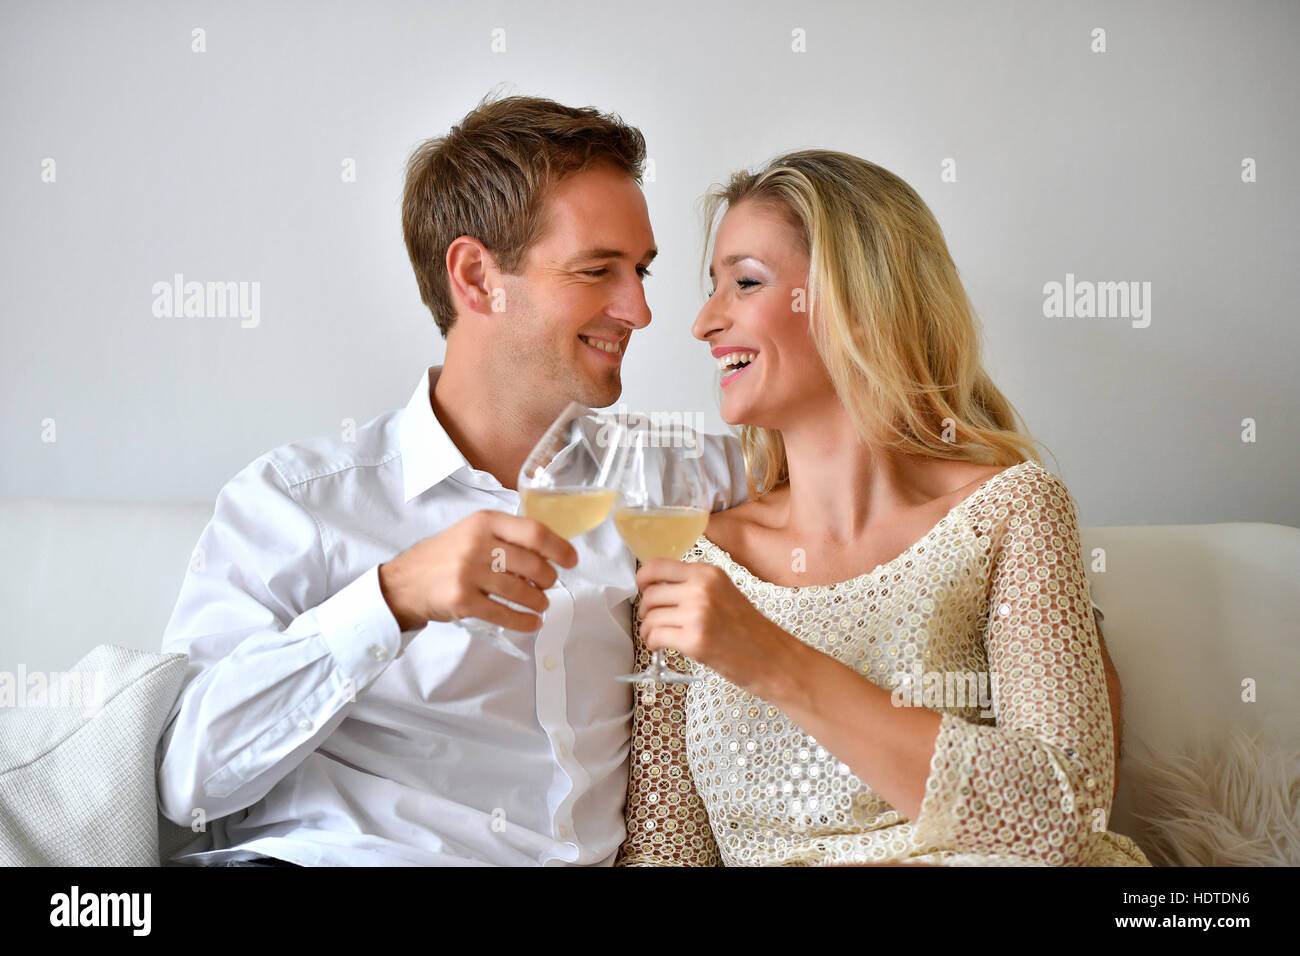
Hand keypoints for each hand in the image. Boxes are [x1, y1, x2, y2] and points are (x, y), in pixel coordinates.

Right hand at [379, 511, 577, 632]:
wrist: (403, 583)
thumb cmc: (443, 557)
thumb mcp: (471, 532)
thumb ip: (505, 536)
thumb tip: (548, 552)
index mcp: (484, 522)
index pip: (534, 532)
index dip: (559, 548)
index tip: (571, 560)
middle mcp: (477, 544)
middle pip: (532, 564)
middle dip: (549, 580)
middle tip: (548, 586)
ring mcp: (468, 573)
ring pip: (521, 591)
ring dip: (539, 602)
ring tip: (540, 604)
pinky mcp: (462, 601)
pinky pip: (504, 614)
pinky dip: (524, 622)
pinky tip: (531, 623)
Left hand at [636, 559, 790, 691]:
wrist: (772, 658)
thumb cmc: (748, 630)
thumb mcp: (724, 592)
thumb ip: (694, 585)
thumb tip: (656, 587)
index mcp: (708, 573)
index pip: (658, 566)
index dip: (643, 578)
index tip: (642, 588)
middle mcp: (701, 589)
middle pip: (650, 594)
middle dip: (646, 610)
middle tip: (655, 620)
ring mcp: (697, 614)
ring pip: (649, 617)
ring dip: (648, 630)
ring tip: (659, 636)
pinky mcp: (694, 640)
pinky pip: (655, 636)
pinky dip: (652, 643)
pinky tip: (661, 647)